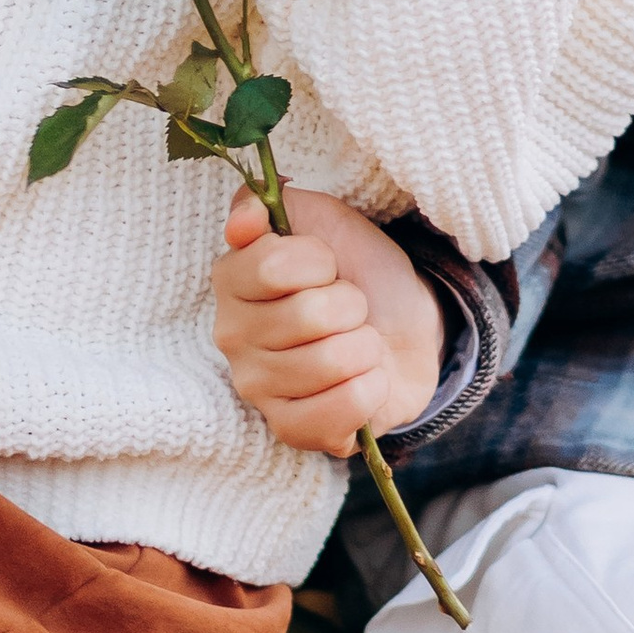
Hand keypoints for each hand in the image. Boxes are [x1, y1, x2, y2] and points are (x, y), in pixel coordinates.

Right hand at [213, 188, 444, 456]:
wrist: (402, 325)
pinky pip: (340, 410)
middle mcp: (231, 335)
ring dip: (365, 346)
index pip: (272, 265)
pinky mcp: (289, 429)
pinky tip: (363, 381)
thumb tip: (245, 217)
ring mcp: (257, 387)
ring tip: (357, 343)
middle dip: (351, 305)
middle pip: (309, 315)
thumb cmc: (357, 271)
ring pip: (330, 362)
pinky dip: (370, 389)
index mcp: (231, 279)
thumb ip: (274, 203)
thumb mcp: (323, 219)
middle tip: (349, 309)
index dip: (319, 260)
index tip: (327, 264)